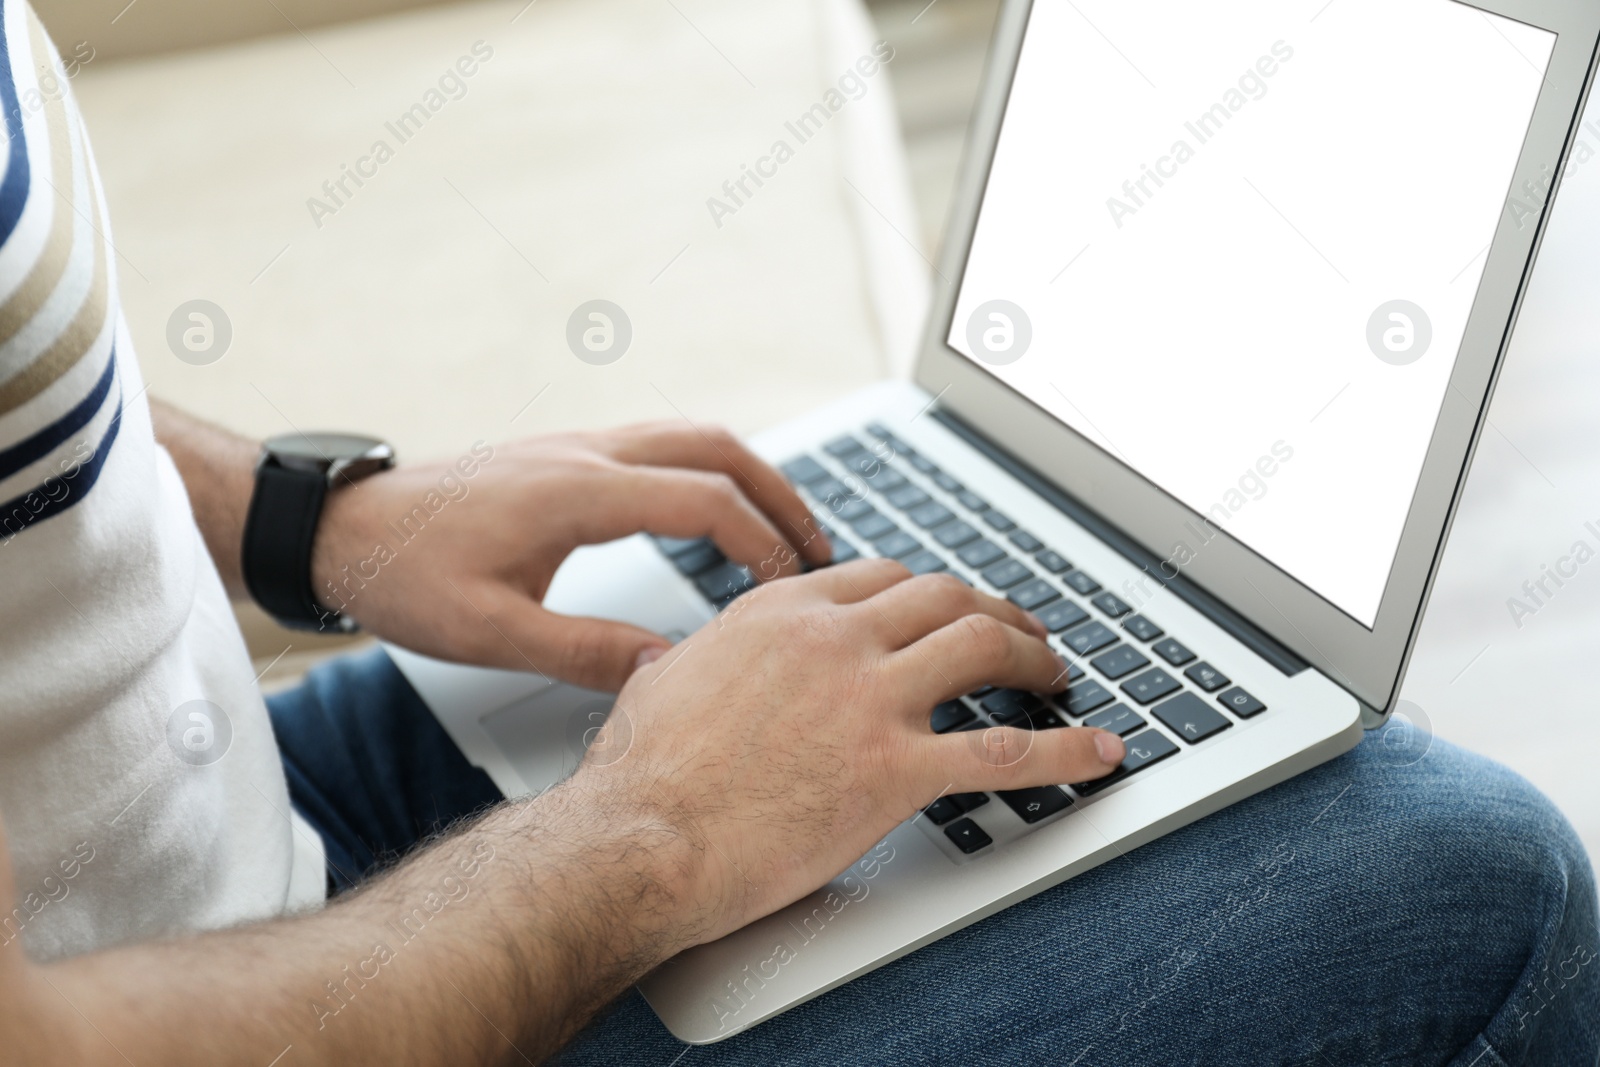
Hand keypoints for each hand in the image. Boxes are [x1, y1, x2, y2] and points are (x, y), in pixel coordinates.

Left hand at [310, 422, 831, 689]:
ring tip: (783, 534)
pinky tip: (715, 519)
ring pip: (693, 436)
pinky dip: (710, 474)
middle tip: (820, 552)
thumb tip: (669, 671)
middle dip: (781, 495)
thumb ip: (586, 653)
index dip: (763, 544)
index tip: (793, 591)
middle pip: (718, 447)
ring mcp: (577, 446)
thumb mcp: (491, 633)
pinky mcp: (565, 455)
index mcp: (577, 493)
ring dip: (750, 477)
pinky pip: (662, 447)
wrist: (341, 527)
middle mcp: (586, 454)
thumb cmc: (405, 576)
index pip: (704, 500)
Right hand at [573, 559, 1127, 948]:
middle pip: (944, 596)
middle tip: (1019, 632)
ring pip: (981, 645)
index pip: (883, 576)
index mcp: (784, 613)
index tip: (946, 608)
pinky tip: (1099, 753)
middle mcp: (835, 640)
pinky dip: (1065, 750)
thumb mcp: (660, 679)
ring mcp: (870, 700)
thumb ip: (697, 656)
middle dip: (994, 609)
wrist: (640, 839)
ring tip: (1057, 673)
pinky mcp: (895, 771)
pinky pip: (1004, 750)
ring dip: (1033, 654)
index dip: (929, 591)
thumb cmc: (641, 774)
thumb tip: (690, 656)